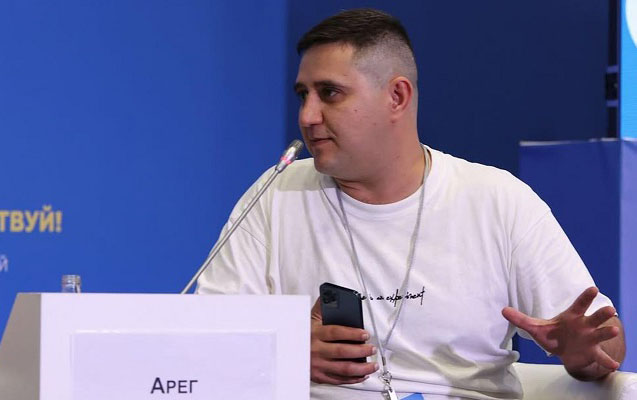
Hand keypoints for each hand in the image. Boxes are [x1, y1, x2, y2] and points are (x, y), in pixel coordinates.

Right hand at [310, 297, 378, 383]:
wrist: (287, 353)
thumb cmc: (302, 335)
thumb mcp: (309, 319)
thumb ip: (321, 308)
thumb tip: (330, 295)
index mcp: (315, 334)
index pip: (336, 333)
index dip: (352, 333)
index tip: (365, 334)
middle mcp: (316, 350)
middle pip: (342, 351)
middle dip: (361, 351)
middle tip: (371, 348)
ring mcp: (318, 365)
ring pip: (343, 368)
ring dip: (361, 368)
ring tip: (372, 364)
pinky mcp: (319, 376)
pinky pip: (339, 379)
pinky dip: (352, 379)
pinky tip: (361, 374)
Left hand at [502, 287, 621, 379]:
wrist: (566, 352)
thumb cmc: (554, 335)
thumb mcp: (536, 327)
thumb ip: (520, 319)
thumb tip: (502, 310)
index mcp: (572, 316)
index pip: (580, 304)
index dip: (586, 296)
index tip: (593, 288)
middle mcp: (584, 325)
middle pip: (595, 317)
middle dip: (602, 313)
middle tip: (609, 309)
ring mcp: (590, 339)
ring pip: (601, 334)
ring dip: (608, 332)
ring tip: (614, 330)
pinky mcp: (592, 353)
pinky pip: (601, 358)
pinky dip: (607, 361)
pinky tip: (613, 365)